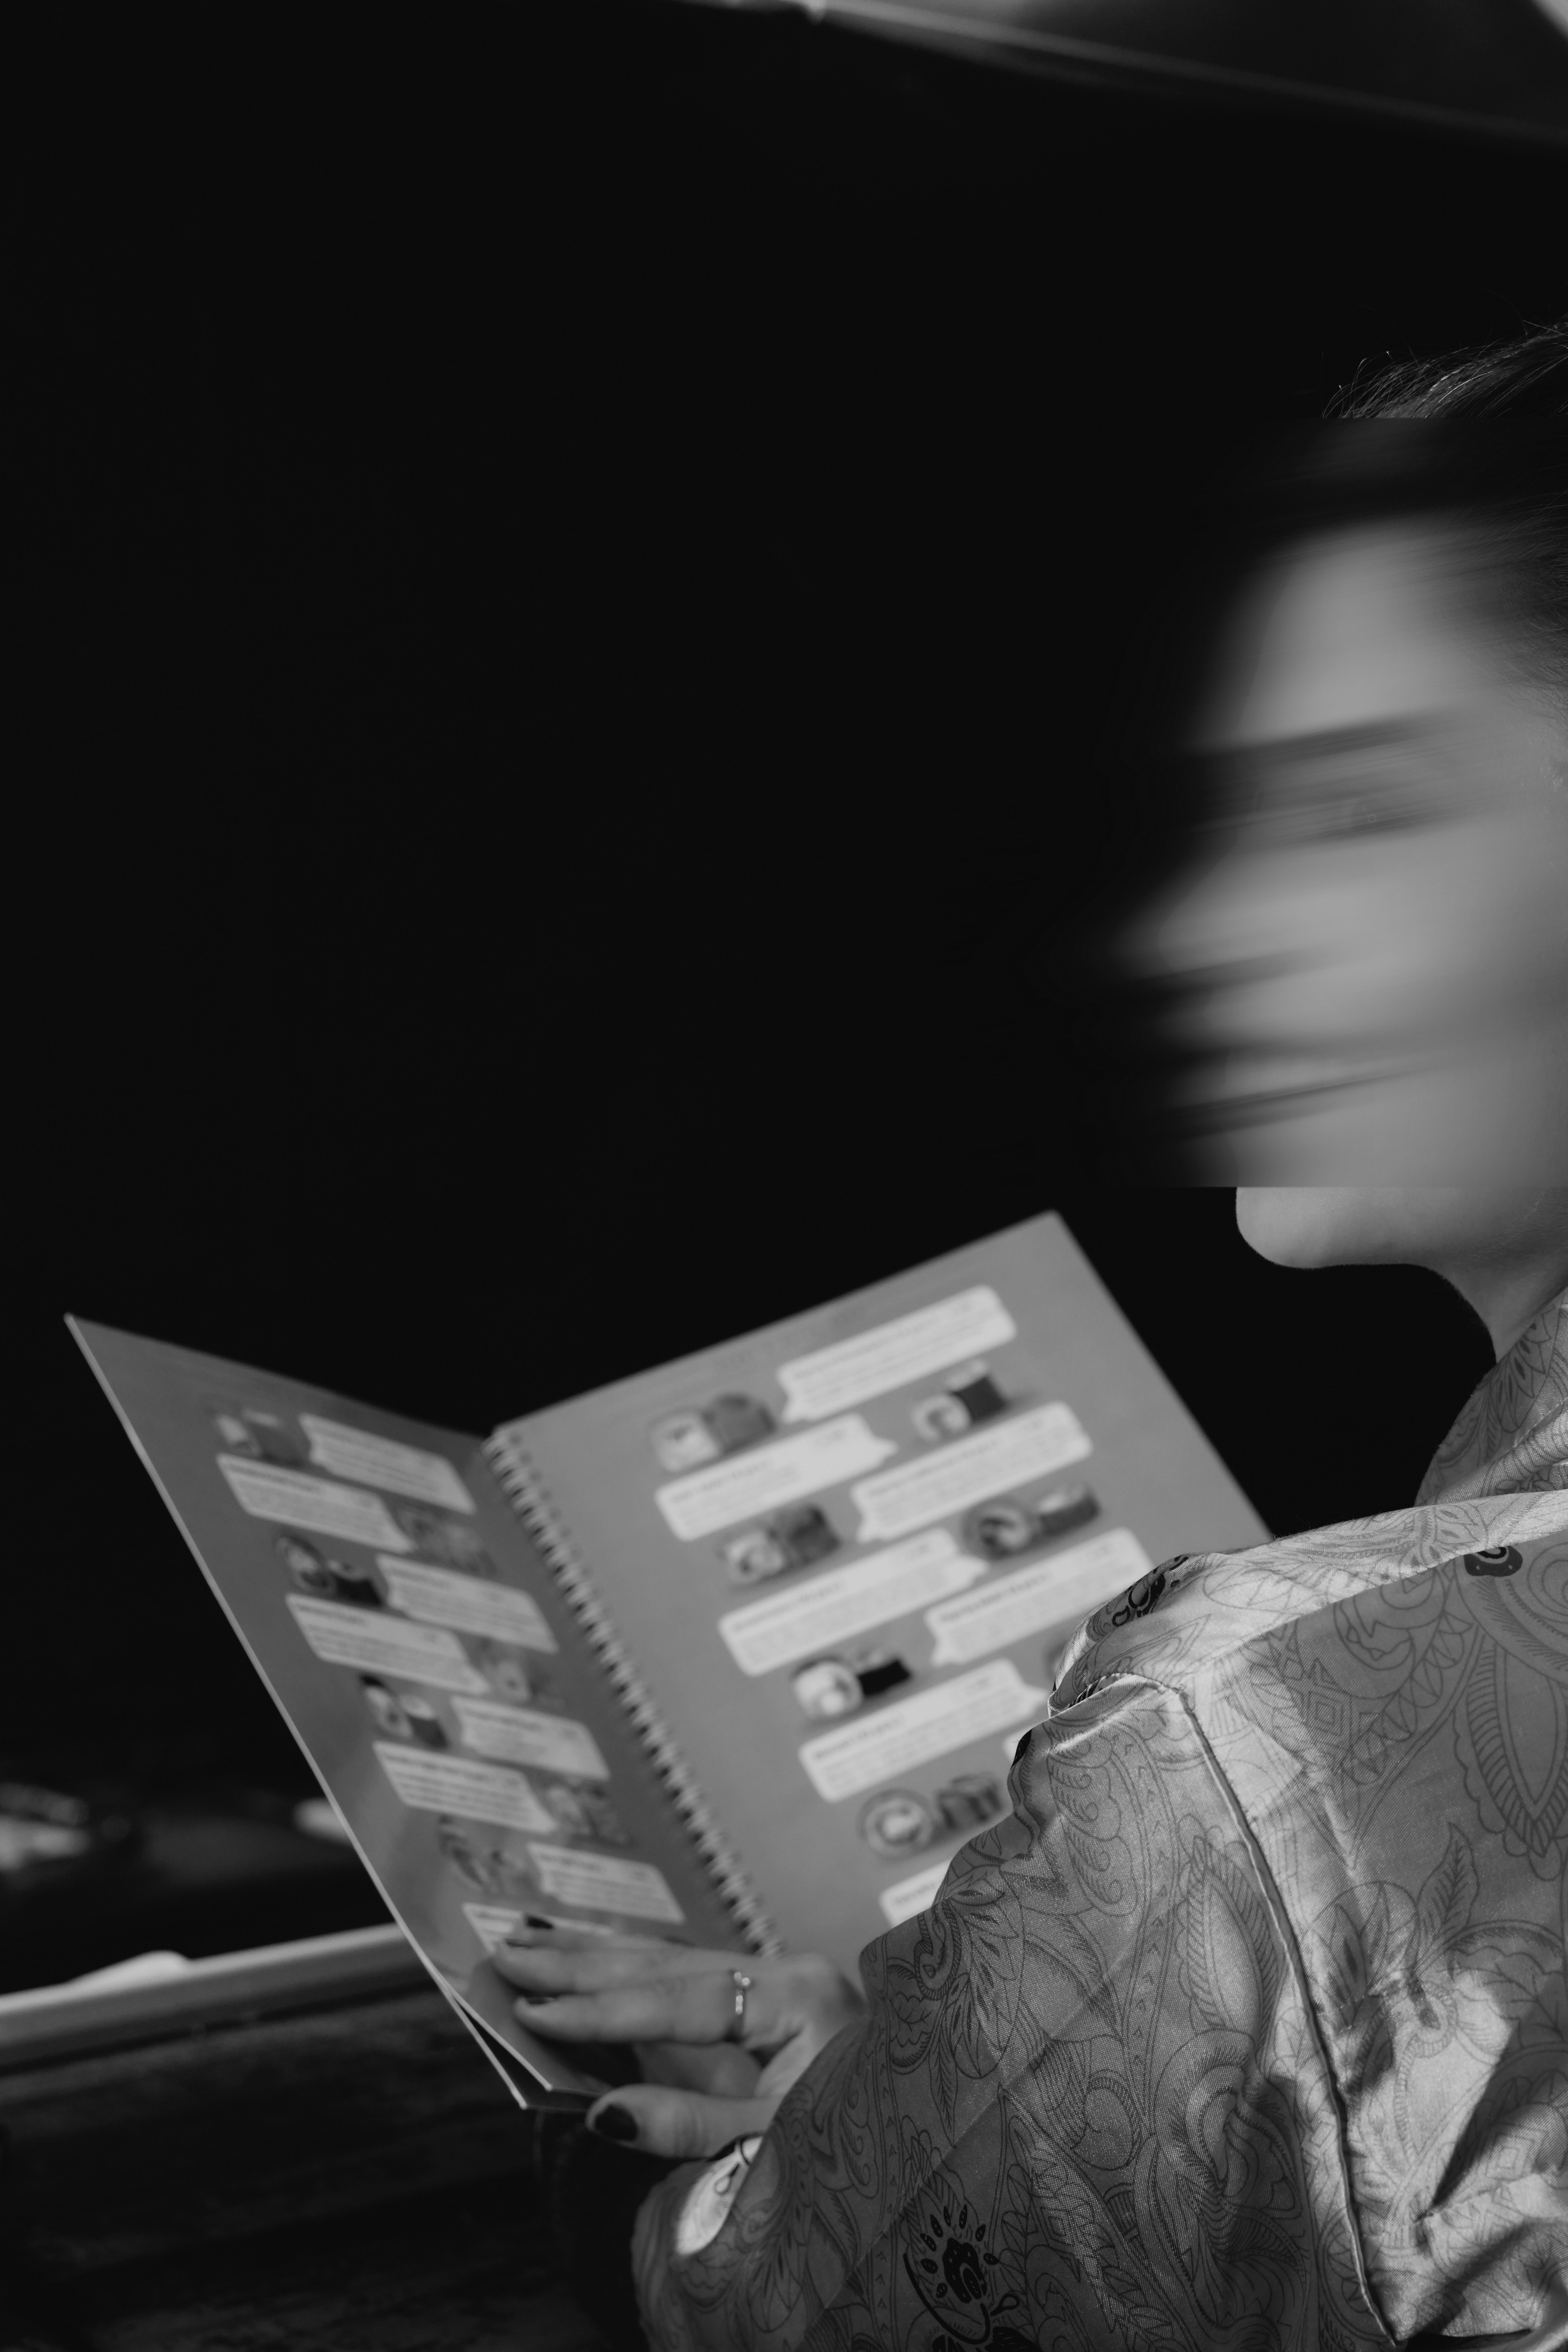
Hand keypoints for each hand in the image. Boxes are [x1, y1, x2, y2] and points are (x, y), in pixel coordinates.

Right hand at [492, 1919, 866, 2158]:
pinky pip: (678, 1982)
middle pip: (663, 1962)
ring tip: (527, 1943)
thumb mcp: (772, 2148)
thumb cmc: (858, 2154)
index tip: (534, 2011)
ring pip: (665, 1962)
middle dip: (580, 1963)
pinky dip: (624, 1976)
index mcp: (797, 1996)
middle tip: (505, 1953)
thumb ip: (690, 2126)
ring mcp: (770, 1984)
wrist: (917, 2156)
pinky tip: (586, 1963)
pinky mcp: (756, 2005)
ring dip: (592, 1958)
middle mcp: (783, 1974)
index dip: (600, 2010)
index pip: (677, 1996)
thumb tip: (602, 2113)